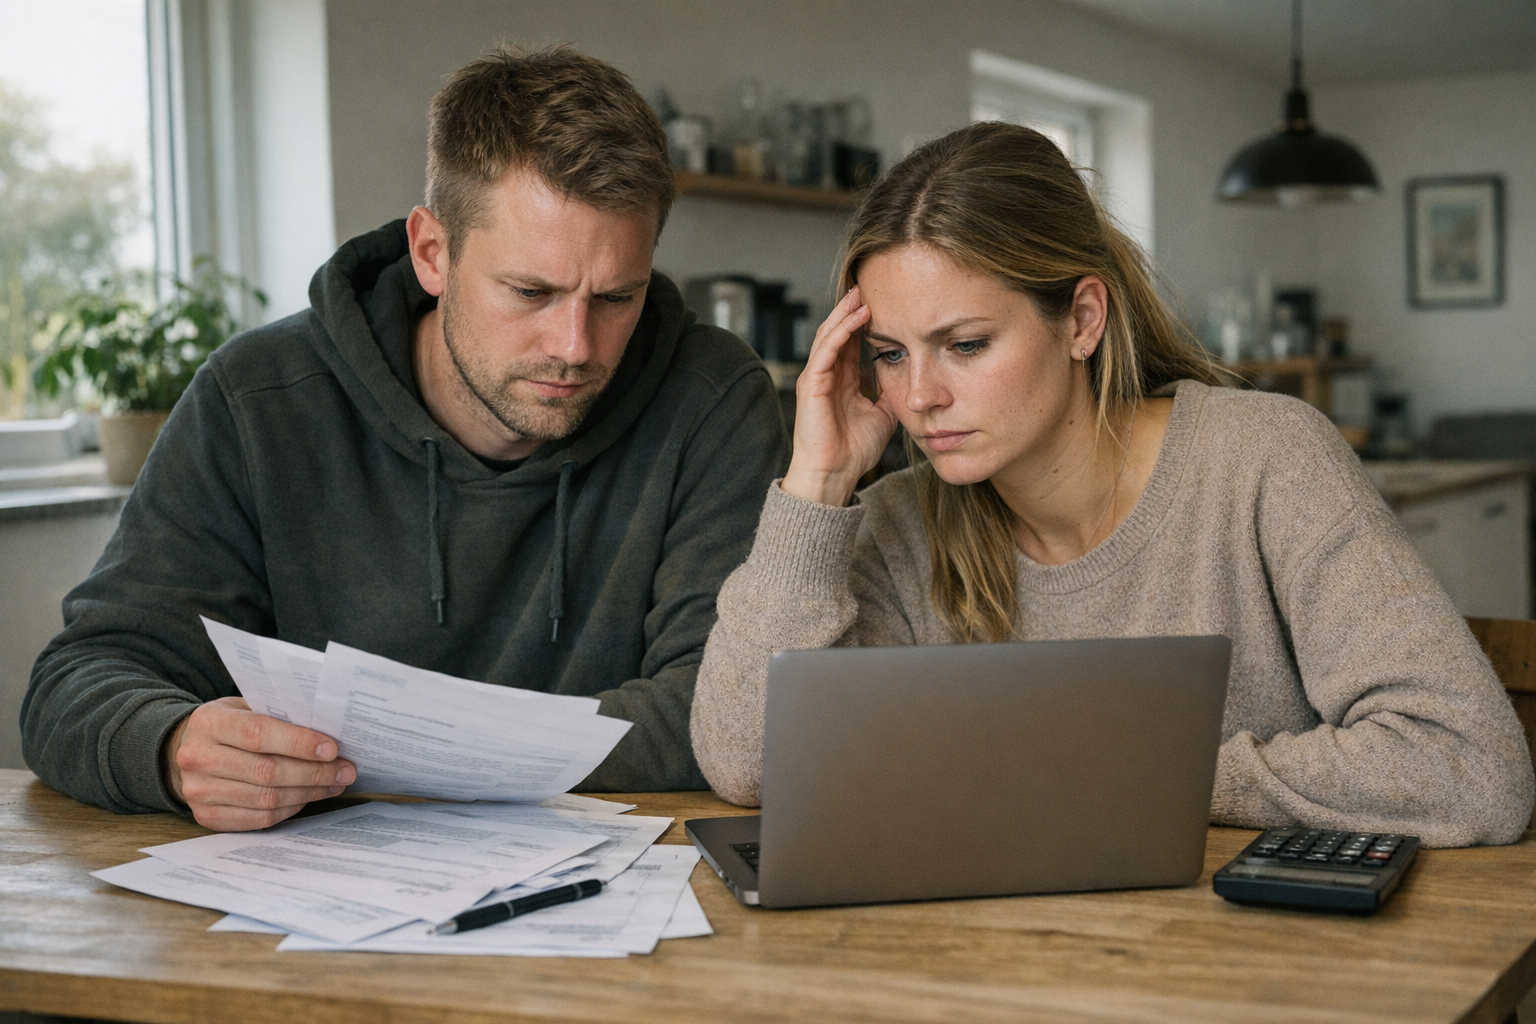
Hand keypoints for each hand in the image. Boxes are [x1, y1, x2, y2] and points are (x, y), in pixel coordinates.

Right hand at [163, 696, 355, 830]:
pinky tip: (308, 797)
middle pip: (267, 771)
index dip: (299, 743)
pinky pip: (259, 818)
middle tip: (345, 771)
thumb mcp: (246, 707)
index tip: (333, 749)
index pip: (259, 734)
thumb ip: (278, 715)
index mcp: (209, 722)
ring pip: (266, 798)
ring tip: (334, 784)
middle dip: (314, 773)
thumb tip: (329, 730)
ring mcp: (199, 790)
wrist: (188, 750)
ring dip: (308, 793)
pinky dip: (290, 809)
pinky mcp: (206, 816)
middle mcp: (198, 757)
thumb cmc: (230, 724)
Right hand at [782, 286, 899, 505]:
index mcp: (840, 380)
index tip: (882, 301)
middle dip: (851, 308)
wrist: (834, 476)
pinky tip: (858, 316)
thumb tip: (907, 378)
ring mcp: (816, 378)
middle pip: (837, 331)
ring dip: (845, 312)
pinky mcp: (811, 384)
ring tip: (862, 292)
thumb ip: (889, 394)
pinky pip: (826, 350)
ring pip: (829, 334)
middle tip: (868, 285)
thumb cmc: (853, 451)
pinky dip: (841, 330)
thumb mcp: (882, 415)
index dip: (863, 321)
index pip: (850, 341)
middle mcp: (826, 375)